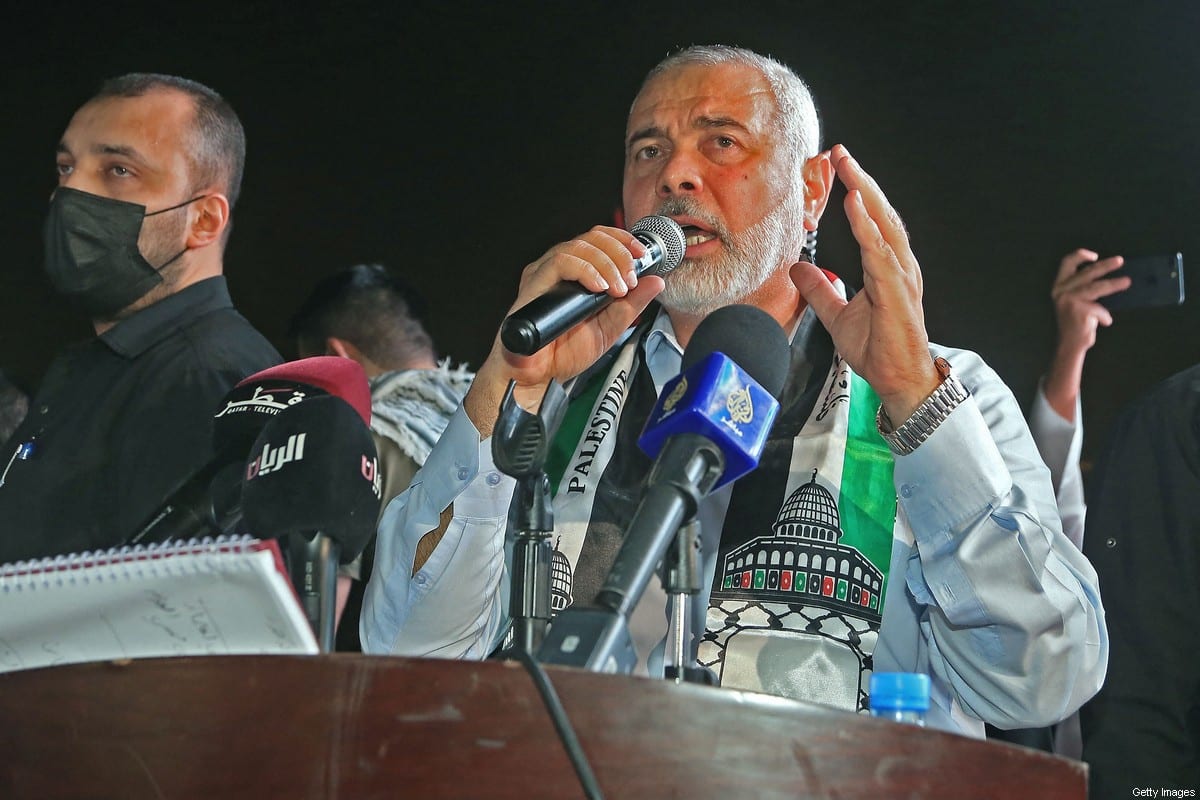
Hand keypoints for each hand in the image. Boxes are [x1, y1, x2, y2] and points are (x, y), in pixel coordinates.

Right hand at [465, 225, 664, 434]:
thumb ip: (632, 305)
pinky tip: (600, 288)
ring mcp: (545, 274)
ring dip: (606, 263)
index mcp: (576, 274)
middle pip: (592, 237)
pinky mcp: (534, 283)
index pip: (600, 240)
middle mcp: (559, 269)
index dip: (623, 240)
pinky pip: (561, 262)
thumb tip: (656, 282)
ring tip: (618, 289)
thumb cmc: (564, 353)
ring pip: (578, 246)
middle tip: (631, 278)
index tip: (642, 255)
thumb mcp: (610, 327)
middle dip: (619, 253)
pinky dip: (586, 270)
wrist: (539, 377)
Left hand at [790, 144, 938, 422]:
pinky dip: (868, 228)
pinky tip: (856, 207)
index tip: (840, 167)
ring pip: (884, 226)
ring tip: (849, 170)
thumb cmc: (877, 349)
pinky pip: (881, 252)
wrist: (898, 379)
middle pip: (881, 213)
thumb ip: (819, 290)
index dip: (857, 192)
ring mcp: (901, 276)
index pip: (872, 220)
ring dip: (866, 195)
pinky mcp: (896, 291)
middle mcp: (898, 265)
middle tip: (841, 153)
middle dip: (862, 181)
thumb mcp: (836, 315)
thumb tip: (798, 269)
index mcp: (886, 267)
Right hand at [1051, 249, 1128, 357]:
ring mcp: (1069, 301)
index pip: (1066, 263)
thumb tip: (1107, 276)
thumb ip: (1084, 287)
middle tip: (1120, 261)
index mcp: (1059, 286)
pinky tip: (1105, 322)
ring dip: (1113, 284)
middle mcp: (1061, 291)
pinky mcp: (1079, 311)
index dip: (1080, 256)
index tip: (1095, 255)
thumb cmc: (1077, 322)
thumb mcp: (1075, 301)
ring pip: (1097, 287)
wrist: (1070, 344)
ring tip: (1127, 282)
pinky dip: (1104, 316)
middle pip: (1087, 273)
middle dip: (1105, 266)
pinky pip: (1099, 308)